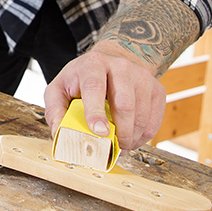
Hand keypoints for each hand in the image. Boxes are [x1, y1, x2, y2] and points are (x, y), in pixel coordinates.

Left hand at [43, 44, 165, 150]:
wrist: (112, 63)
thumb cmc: (82, 80)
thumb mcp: (60, 88)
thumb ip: (55, 109)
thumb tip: (59, 132)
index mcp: (93, 64)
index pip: (95, 86)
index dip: (96, 111)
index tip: (98, 131)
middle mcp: (120, 66)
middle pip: (124, 104)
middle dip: (118, 132)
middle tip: (110, 147)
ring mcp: (142, 77)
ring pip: (141, 115)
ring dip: (131, 138)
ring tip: (119, 144)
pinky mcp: (157, 89)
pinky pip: (154, 121)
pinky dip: (143, 137)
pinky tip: (131, 138)